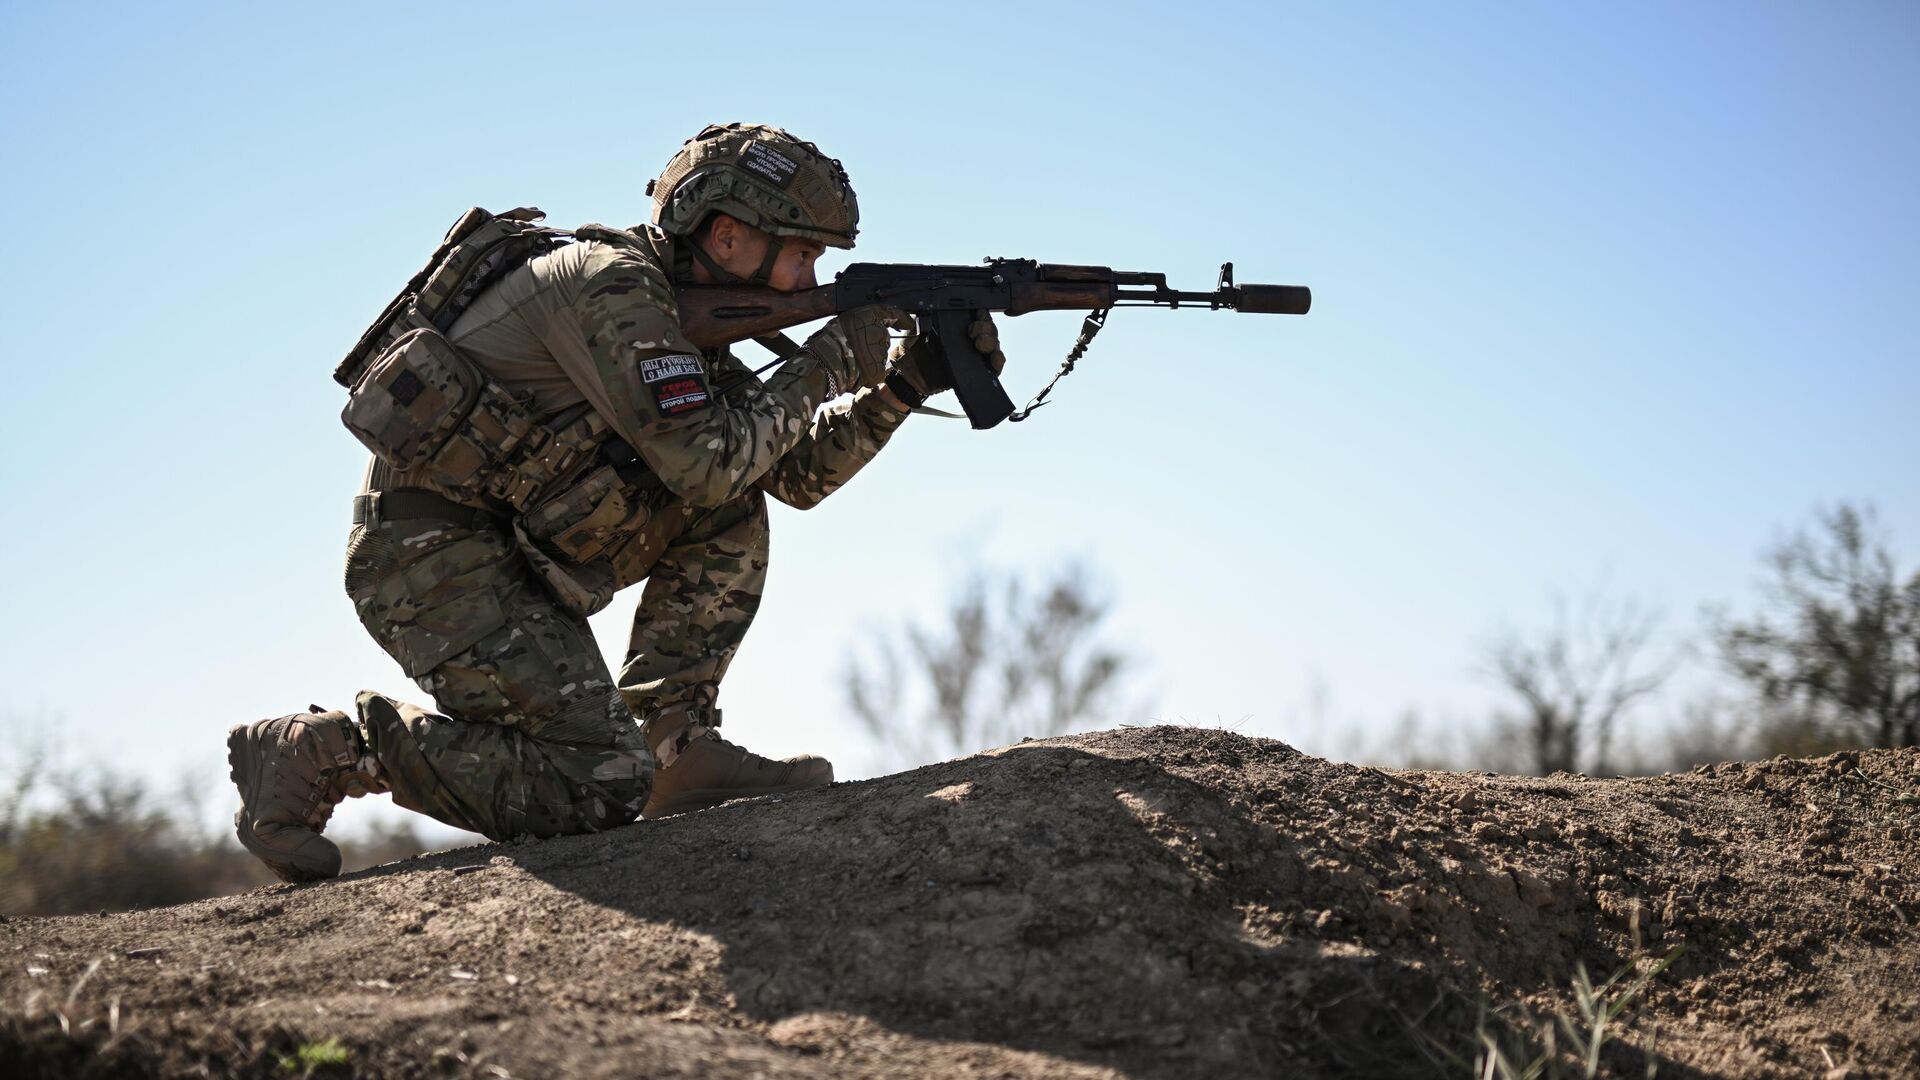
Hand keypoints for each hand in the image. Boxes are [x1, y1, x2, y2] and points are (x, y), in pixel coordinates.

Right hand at [804, 305, 906, 394]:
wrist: (822, 365)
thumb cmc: (827, 343)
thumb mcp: (844, 321)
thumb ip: (861, 322)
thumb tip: (873, 324)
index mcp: (867, 317)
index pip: (891, 313)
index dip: (901, 318)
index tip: (908, 322)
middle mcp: (877, 332)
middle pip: (882, 337)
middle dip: (872, 342)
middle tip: (853, 348)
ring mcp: (879, 352)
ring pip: (879, 354)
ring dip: (869, 357)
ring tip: (850, 359)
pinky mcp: (879, 369)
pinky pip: (877, 369)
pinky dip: (869, 370)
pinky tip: (856, 369)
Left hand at [886, 311, 1005, 402]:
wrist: (908, 373)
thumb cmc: (912, 347)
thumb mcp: (918, 323)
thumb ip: (926, 311)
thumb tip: (930, 300)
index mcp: (958, 324)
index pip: (979, 315)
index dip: (982, 314)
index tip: (977, 314)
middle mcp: (969, 338)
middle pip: (990, 329)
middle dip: (986, 328)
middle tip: (973, 332)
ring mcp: (975, 355)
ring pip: (994, 345)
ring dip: (992, 342)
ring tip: (980, 344)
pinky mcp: (977, 372)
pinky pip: (994, 366)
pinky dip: (998, 361)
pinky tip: (994, 359)